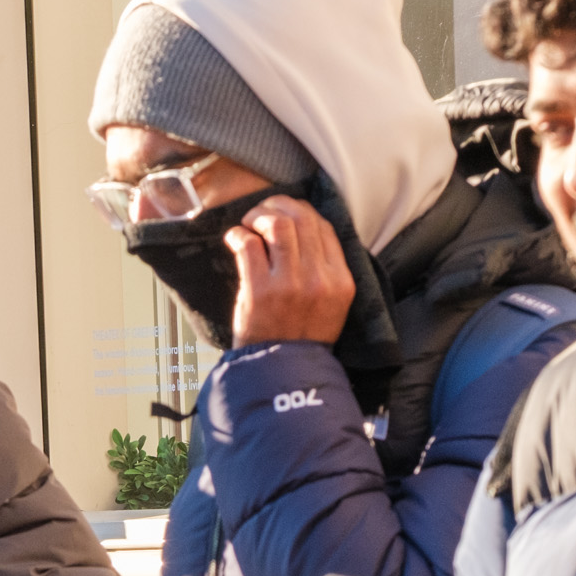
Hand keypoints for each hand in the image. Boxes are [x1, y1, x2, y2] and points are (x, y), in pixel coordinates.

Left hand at [223, 195, 353, 346]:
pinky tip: (234, 239)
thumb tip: (305, 227)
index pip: (324, 226)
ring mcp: (289, 284)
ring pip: (278, 224)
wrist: (282, 370)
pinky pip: (248, 244)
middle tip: (261, 213)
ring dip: (258, 215)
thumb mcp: (331, 303)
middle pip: (302, 218)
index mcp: (341, 280)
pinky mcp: (260, 291)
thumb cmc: (301, 336)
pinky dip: (238, 235)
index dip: (302, 211)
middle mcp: (319, 279)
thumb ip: (325, 268)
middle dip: (278, 205)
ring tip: (248, 223)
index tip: (286, 212)